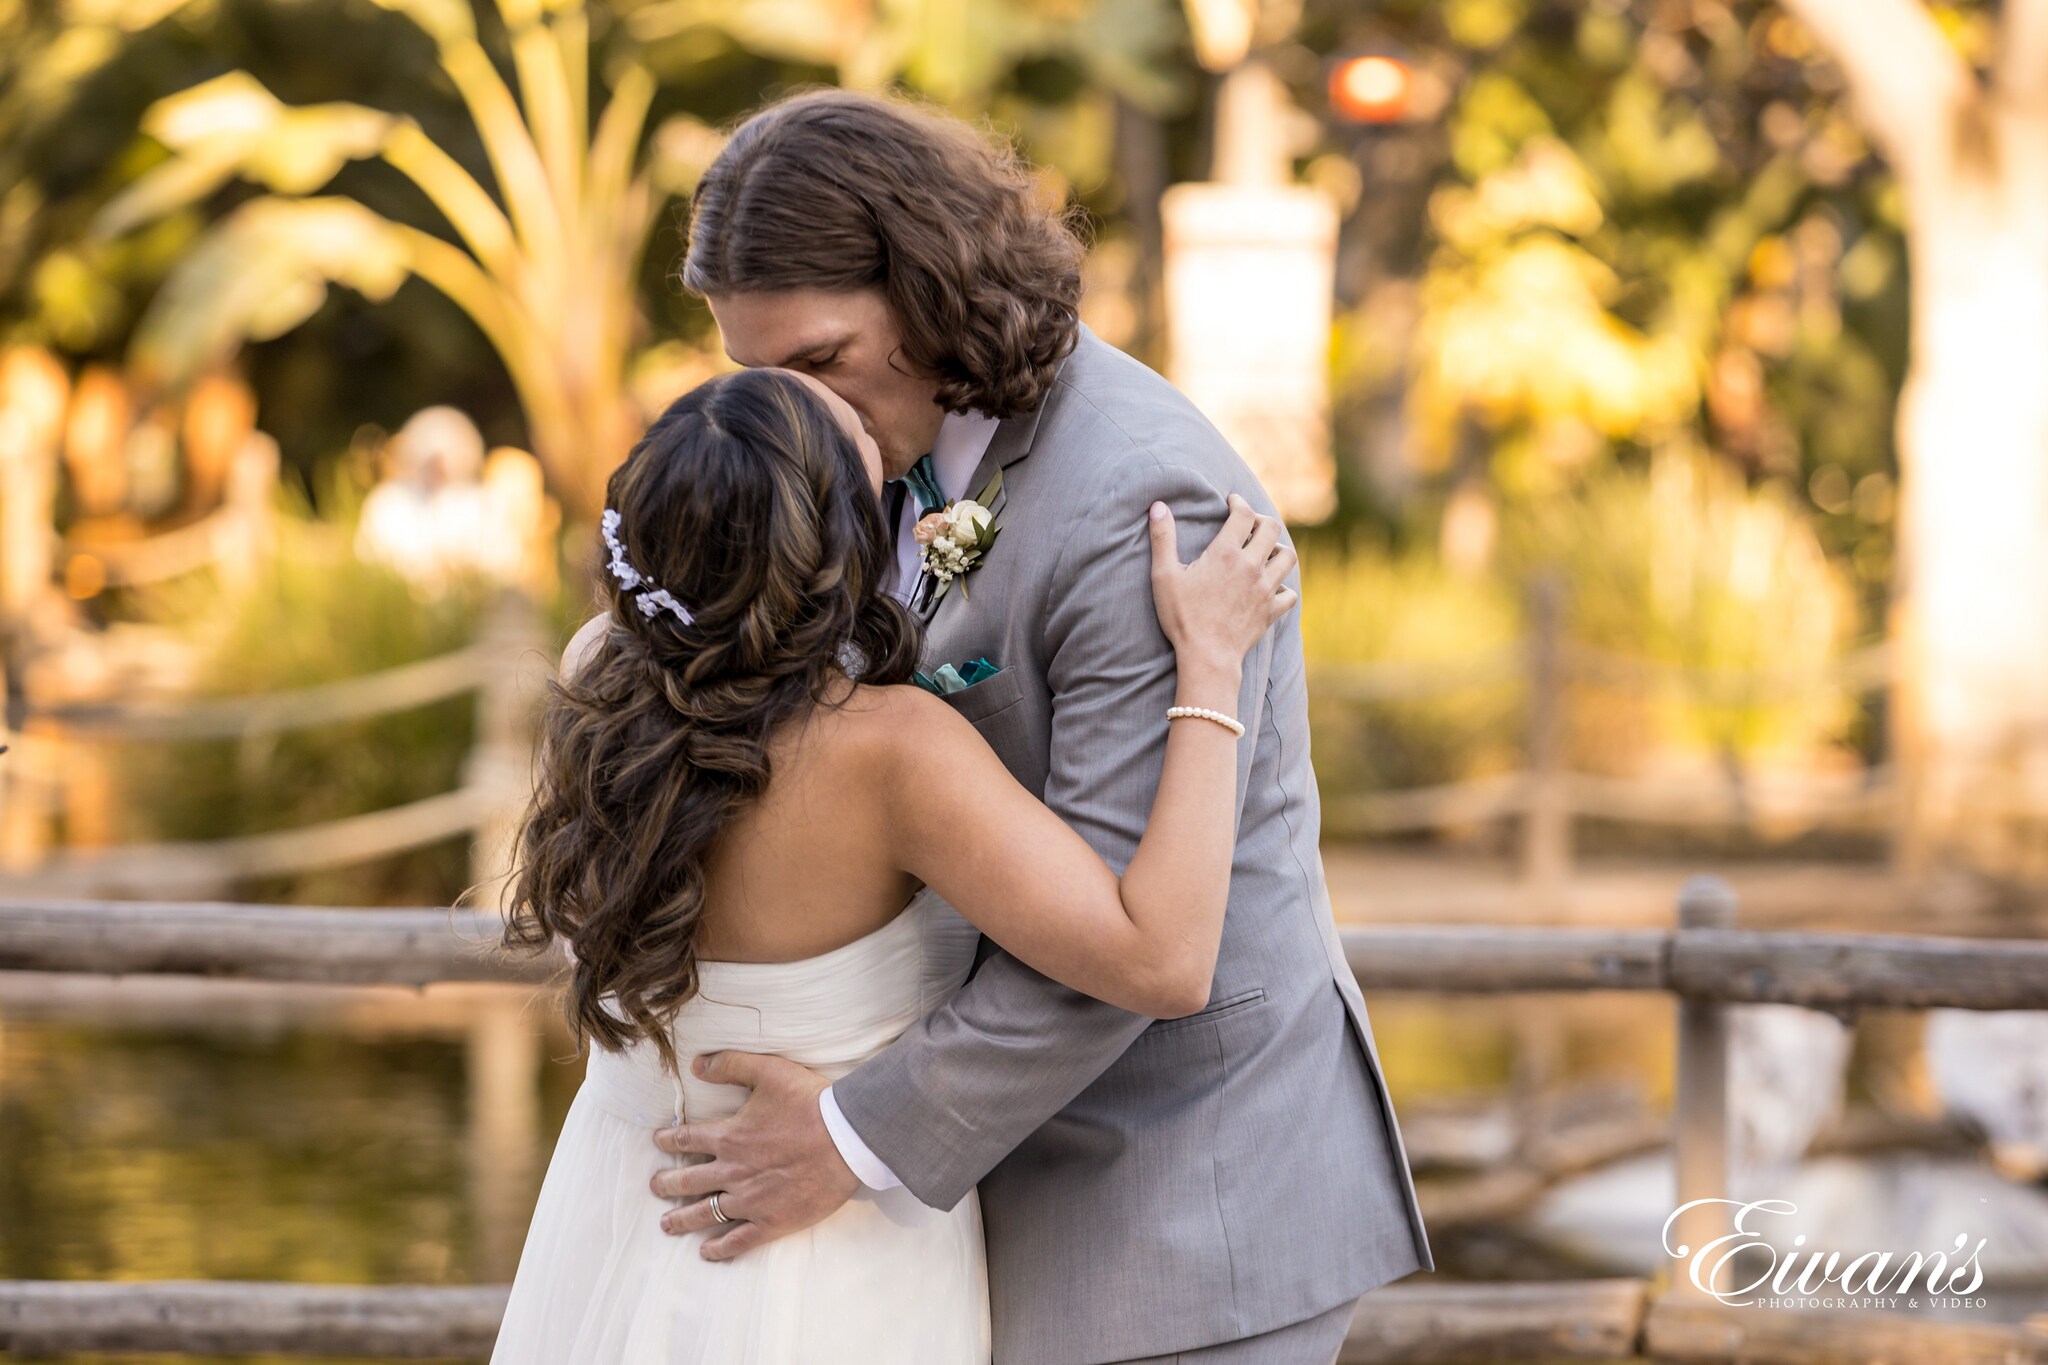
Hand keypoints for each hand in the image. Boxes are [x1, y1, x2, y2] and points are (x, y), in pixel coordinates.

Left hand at [649, 1051, 860, 1260]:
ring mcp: (750, 1201)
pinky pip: (737, 1240)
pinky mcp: (771, 1222)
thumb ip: (730, 1064)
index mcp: (730, 1137)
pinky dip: (719, 1249)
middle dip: (666, 1184)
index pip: (686, 1140)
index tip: (657, 1141)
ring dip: (682, 1219)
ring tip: (667, 1224)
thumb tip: (696, 1064)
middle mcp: (732, 1172)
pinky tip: (707, 1252)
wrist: (846, 1138)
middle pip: (688, 1181)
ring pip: (705, 1214)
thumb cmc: (810, 1103)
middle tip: (655, 1187)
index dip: (668, 1140)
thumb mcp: (769, 1071)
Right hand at [1148, 493, 1296, 673]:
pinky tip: (1271, 587)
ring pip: (1287, 557)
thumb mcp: (1164, 576)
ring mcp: (1266, 589)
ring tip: (1264, 551)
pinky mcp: (1271, 611)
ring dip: (1278, 548)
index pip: (1243, 513)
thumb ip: (1162, 538)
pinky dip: (1283, 587)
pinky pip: (1289, 592)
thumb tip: (1158, 506)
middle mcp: (1251, 566)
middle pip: (1271, 528)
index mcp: (1226, 553)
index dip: (1238, 501)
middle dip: (1261, 520)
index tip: (1232, 500)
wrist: (1207, 657)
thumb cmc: (1182, 617)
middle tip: (1249, 523)